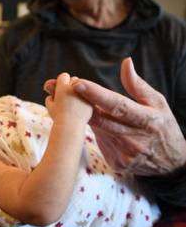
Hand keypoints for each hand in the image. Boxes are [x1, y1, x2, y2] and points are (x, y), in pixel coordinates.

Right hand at [45, 73, 92, 122]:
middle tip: (67, 94)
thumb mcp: (50, 105)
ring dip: (78, 91)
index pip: (63, 76)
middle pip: (74, 79)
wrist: (69, 128)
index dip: (61, 82)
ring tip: (73, 101)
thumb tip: (49, 87)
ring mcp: (83, 94)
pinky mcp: (90, 101)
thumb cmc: (57, 117)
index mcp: (62, 87)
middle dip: (71, 84)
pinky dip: (84, 99)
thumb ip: (50, 95)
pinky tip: (80, 106)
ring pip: (82, 88)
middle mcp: (73, 88)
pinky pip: (87, 96)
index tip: (59, 88)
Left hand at [72, 57, 185, 175]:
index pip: (118, 105)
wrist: (171, 163)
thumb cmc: (163, 126)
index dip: (97, 95)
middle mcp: (134, 138)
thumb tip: (125, 62)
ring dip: (78, 115)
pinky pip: (99, 142)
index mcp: (146, 119)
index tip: (77, 83)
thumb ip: (138, 85)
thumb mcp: (158, 103)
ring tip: (61, 99)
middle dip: (76, 102)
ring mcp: (124, 153)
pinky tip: (86, 122)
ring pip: (95, 129)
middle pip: (99, 119)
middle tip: (54, 86)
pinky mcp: (117, 163)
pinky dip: (93, 130)